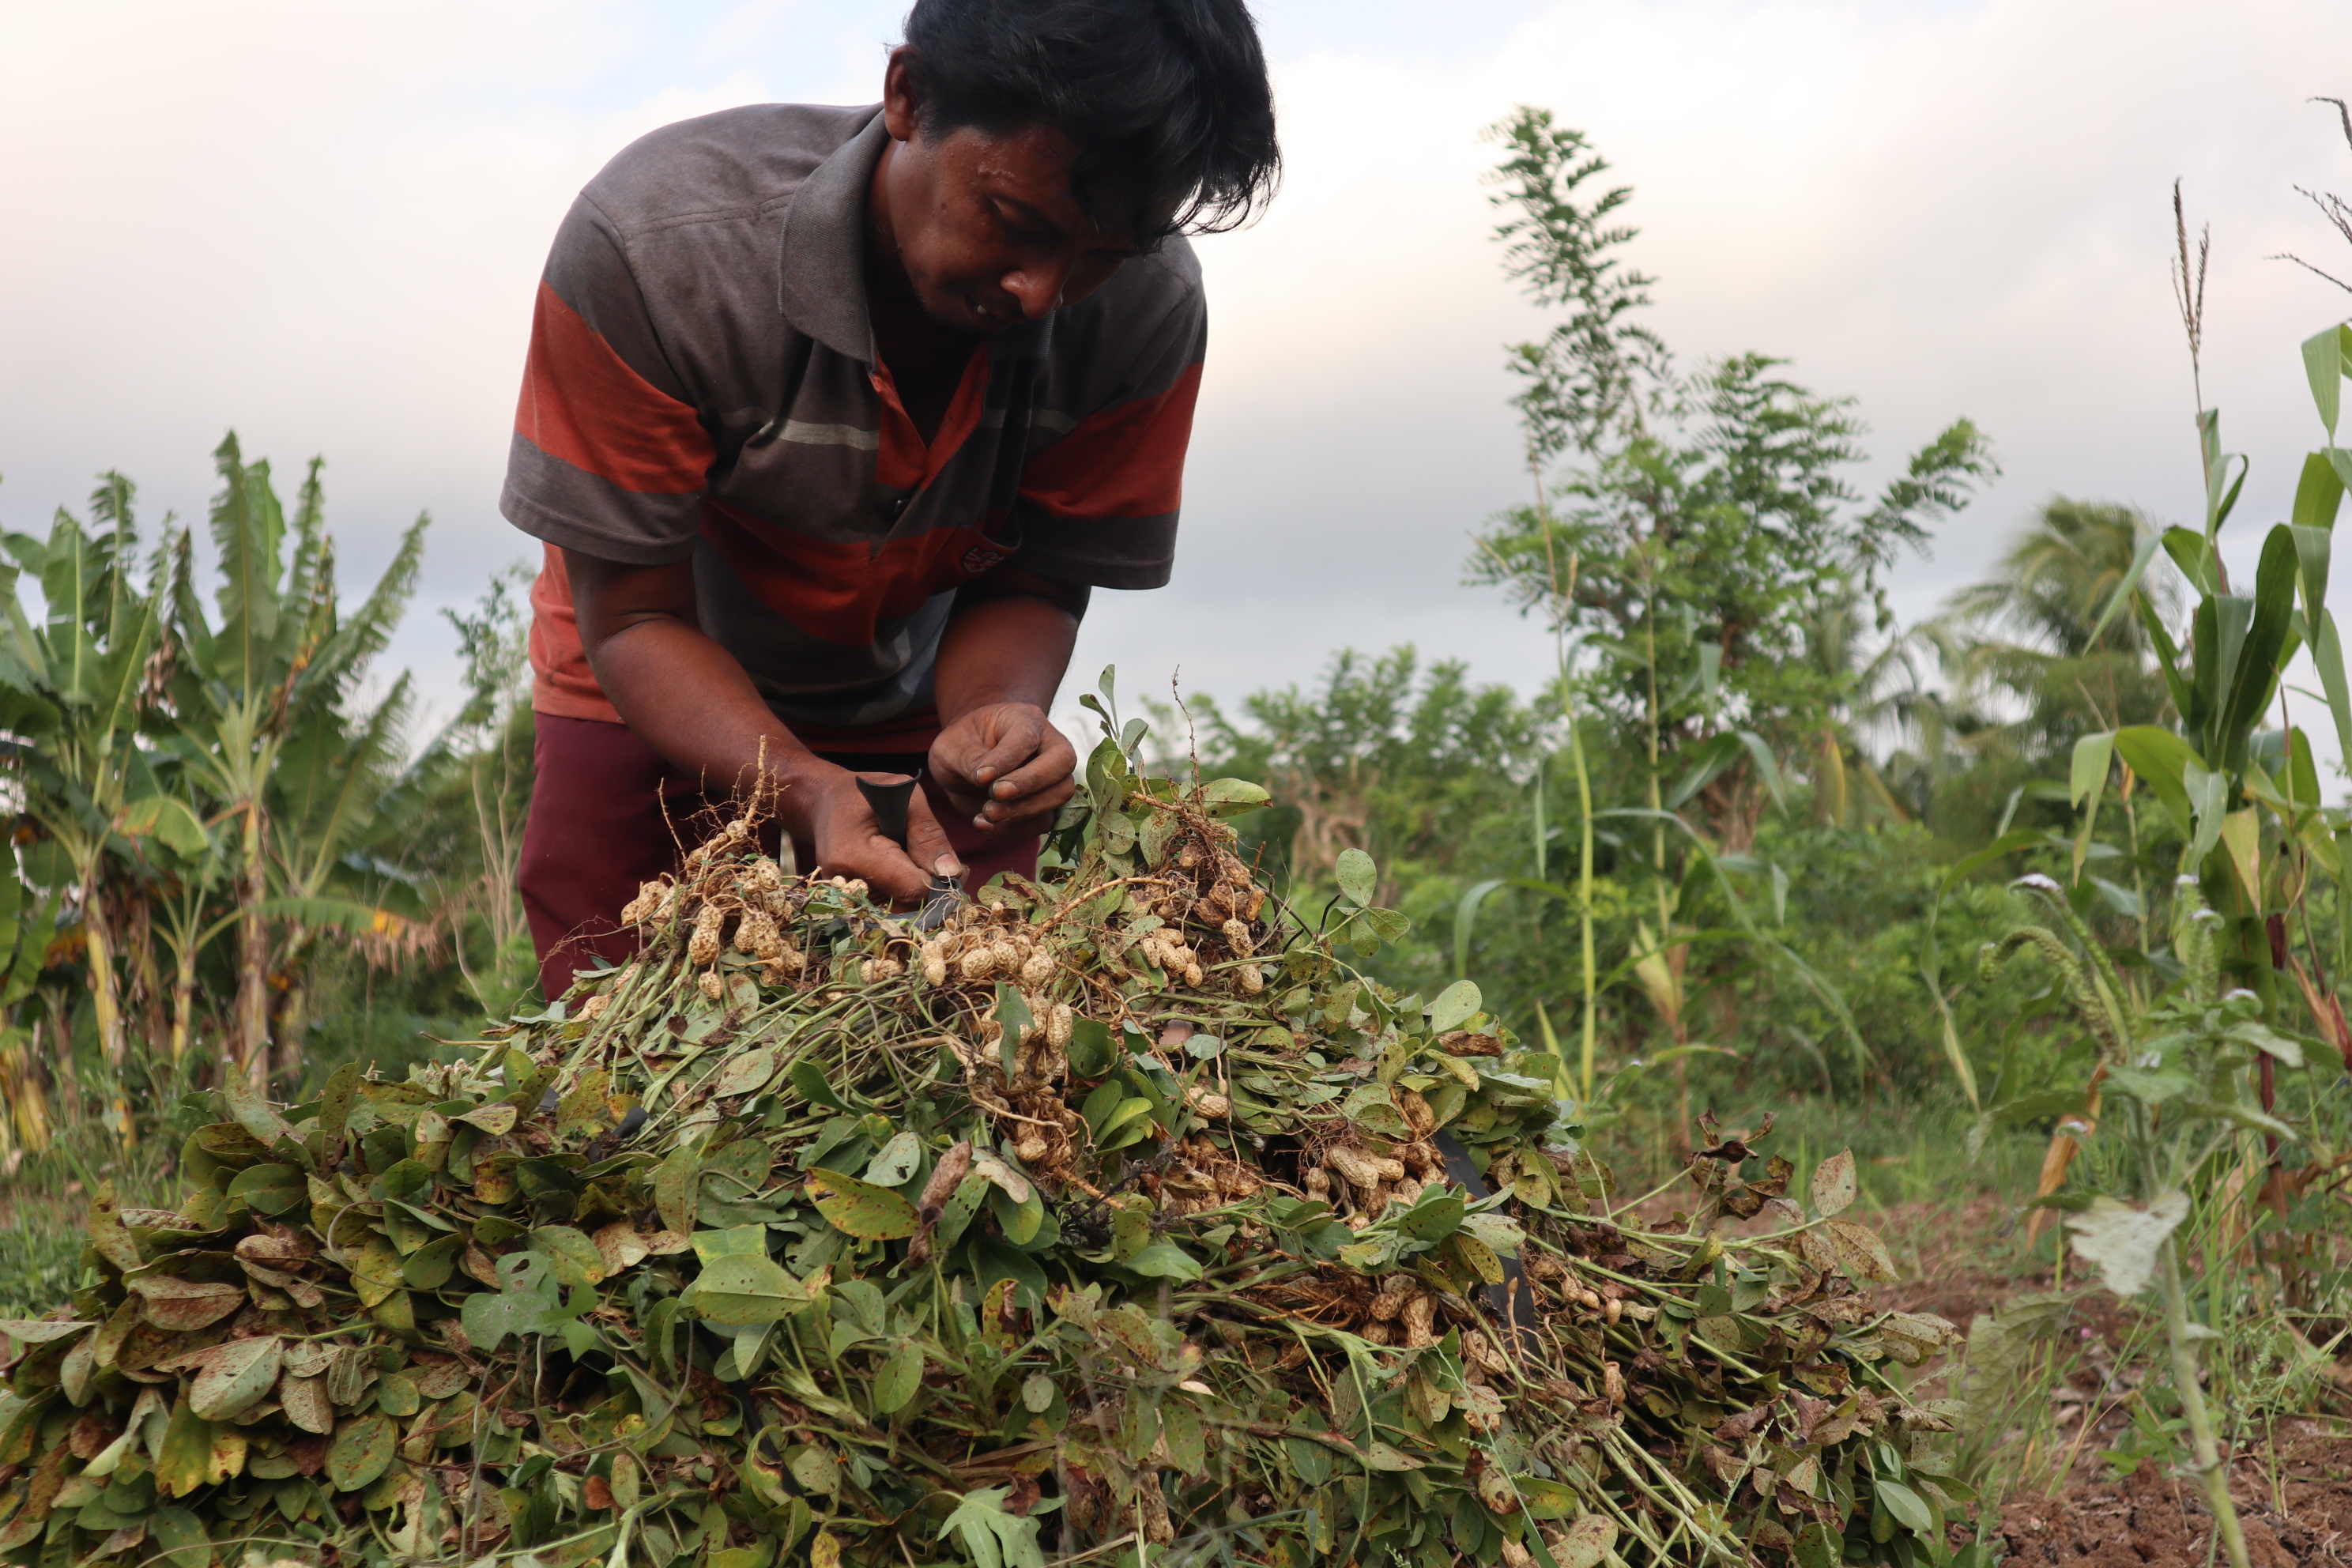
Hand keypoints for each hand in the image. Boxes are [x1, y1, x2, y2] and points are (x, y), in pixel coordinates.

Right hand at [790, 764, 962, 903]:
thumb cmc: (867, 792)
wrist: (825, 802)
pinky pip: (888, 905)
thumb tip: (952, 872)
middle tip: (930, 855)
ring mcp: (843, 896)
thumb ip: (928, 834)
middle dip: (928, 883)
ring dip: (914, 886)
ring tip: (909, 855)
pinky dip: (900, 889)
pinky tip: (898, 866)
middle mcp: (844, 883)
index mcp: (854, 855)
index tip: (947, 861)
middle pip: (907, 903)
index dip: (938, 877)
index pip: (912, 887)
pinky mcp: (848, 900)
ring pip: (900, 907)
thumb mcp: (905, 796)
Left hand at [929, 702, 1076, 836]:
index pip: (1027, 737)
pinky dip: (1017, 829)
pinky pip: (1045, 821)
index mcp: (1024, 720)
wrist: (966, 764)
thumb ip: (968, 758)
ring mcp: (1053, 776)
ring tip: (987, 814)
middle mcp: (1048, 744)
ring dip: (1024, 811)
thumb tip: (987, 779)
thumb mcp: (951, 746)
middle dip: (1029, 785)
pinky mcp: (1047, 805)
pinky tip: (986, 824)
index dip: (1007, 760)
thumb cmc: (961, 746)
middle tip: (995, 797)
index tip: (981, 777)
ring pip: (1060, 794)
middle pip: (1062, 763)